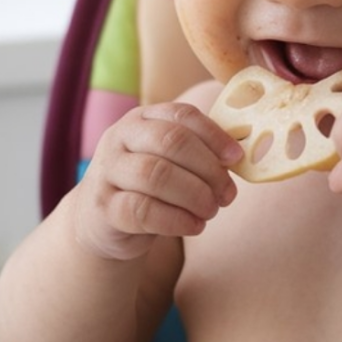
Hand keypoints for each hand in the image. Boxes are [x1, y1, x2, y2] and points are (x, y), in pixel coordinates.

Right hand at [72, 103, 242, 260]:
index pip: (182, 114)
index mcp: (142, 118)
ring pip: (156, 175)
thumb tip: (238, 158)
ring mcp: (107, 170)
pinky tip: (195, 226)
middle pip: (171, 142)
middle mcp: (120, 137)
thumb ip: (199, 152)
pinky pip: (143, 210)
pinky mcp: (103, 206)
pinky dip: (177, 220)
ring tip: (211, 211)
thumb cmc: (150, 186)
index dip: (214, 136)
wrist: (102, 220)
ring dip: (195, 195)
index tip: (236, 158)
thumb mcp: (171, 161)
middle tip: (228, 194)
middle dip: (208, 169)